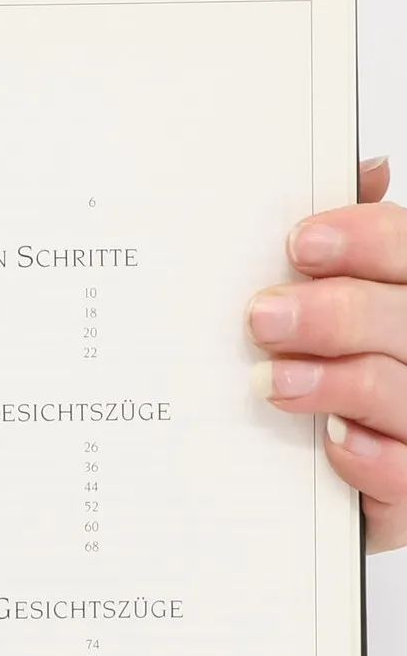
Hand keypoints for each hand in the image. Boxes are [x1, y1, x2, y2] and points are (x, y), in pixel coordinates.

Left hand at [250, 156, 406, 549]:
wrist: (325, 488)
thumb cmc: (337, 379)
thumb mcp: (334, 304)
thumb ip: (349, 246)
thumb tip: (365, 167)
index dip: (368, 240)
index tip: (301, 241)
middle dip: (337, 314)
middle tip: (262, 318)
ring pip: (404, 392)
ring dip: (339, 384)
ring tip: (273, 383)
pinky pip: (406, 476)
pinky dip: (369, 458)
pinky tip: (330, 445)